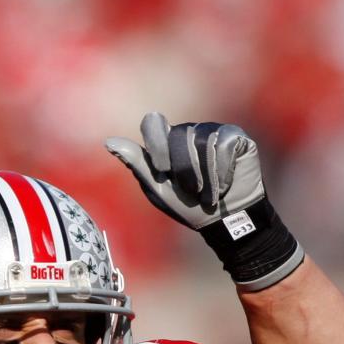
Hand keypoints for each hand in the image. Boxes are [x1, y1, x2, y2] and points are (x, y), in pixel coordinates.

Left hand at [105, 112, 264, 230]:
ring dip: (206, 176)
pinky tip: (225, 185)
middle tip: (193, 192)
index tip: (163, 170)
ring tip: (209, 194)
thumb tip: (108, 142)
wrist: (224, 220)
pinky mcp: (234, 136)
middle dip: (185, 171)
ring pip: (203, 140)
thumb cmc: (188, 206)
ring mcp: (212, 131)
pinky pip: (223, 143)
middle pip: (179, 136)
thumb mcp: (157, 188)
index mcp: (166, 143)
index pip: (152, 123)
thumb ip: (137, 164)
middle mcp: (188, 132)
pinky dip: (222, 170)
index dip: (157, 146)